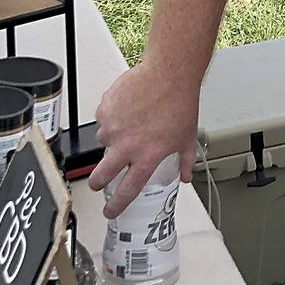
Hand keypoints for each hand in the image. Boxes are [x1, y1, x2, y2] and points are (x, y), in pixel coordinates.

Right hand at [91, 63, 200, 217]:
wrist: (169, 73)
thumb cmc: (180, 102)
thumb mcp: (187, 137)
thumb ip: (185, 161)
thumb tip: (185, 176)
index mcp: (147, 156)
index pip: (128, 189)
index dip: (118, 204)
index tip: (110, 211)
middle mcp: (127, 146)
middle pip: (102, 175)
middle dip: (97, 182)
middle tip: (97, 182)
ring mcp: (113, 128)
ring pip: (103, 141)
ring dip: (112, 138)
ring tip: (130, 123)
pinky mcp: (105, 110)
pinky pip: (103, 119)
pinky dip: (112, 117)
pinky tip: (127, 108)